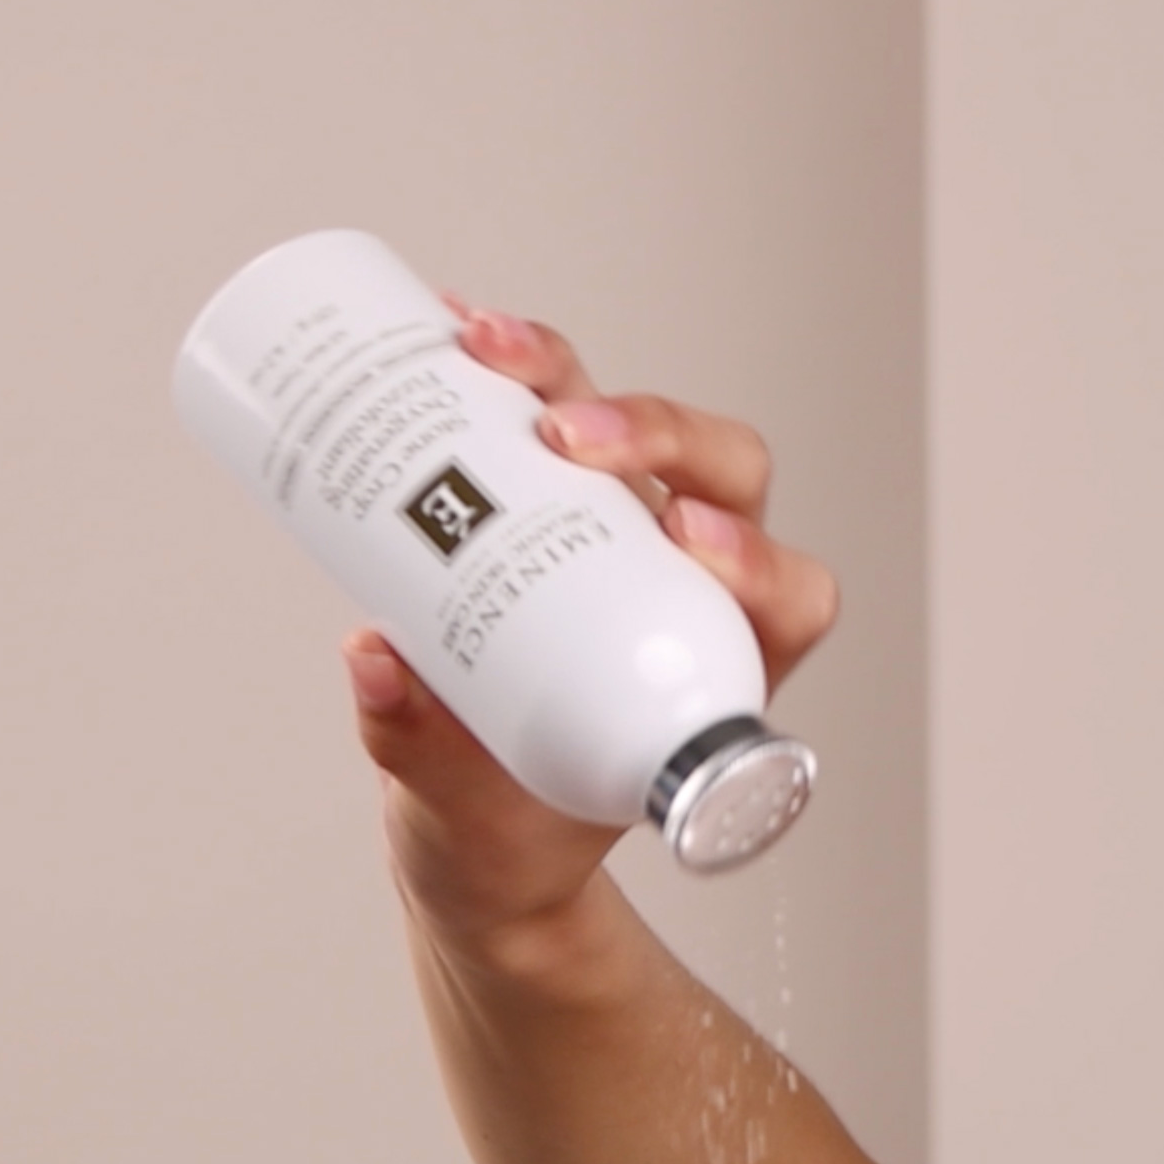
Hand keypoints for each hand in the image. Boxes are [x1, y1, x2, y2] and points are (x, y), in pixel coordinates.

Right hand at [349, 301, 847, 950]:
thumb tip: (374, 661)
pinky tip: (443, 327)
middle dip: (655, 432)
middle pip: (721, 472)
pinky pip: (545, 412)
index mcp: (724, 669)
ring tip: (479, 346)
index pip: (789, 591)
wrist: (477, 832)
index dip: (758, 557)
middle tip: (566, 436)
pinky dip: (502, 367)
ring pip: (627, 423)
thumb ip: (428, 755)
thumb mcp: (472, 820)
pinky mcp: (550, 502)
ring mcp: (624, 532)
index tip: (689, 541)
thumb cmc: (514, 836)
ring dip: (564, 371)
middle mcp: (691, 584)